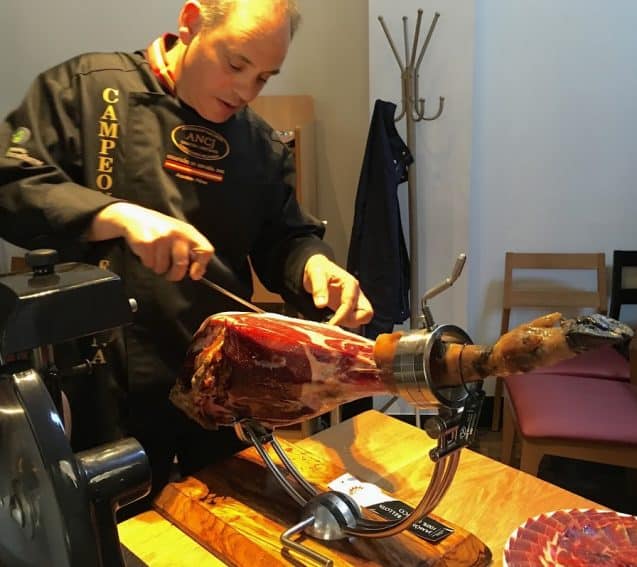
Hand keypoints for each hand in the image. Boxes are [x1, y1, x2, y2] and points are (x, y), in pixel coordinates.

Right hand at [88, 202, 211, 280]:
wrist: (135, 217)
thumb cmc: (161, 230)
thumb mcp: (179, 234)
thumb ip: (190, 250)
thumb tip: (197, 273)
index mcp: (189, 232)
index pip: (205, 250)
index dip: (201, 266)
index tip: (194, 275)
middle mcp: (177, 233)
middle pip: (182, 264)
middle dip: (175, 274)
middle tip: (170, 274)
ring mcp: (162, 238)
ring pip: (163, 268)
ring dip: (158, 267)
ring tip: (155, 255)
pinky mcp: (147, 243)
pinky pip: (150, 264)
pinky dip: (148, 263)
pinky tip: (147, 252)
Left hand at [303, 254, 373, 327]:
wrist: (318, 269)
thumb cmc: (319, 269)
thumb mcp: (315, 274)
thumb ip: (319, 288)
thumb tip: (321, 304)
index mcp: (350, 283)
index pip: (350, 303)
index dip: (341, 316)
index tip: (331, 324)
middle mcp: (356, 293)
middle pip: (366, 312)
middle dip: (352, 321)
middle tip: (336, 324)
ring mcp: (354, 301)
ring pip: (363, 317)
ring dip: (350, 323)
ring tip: (334, 323)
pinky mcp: (350, 307)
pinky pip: (355, 318)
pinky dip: (347, 323)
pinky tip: (334, 323)